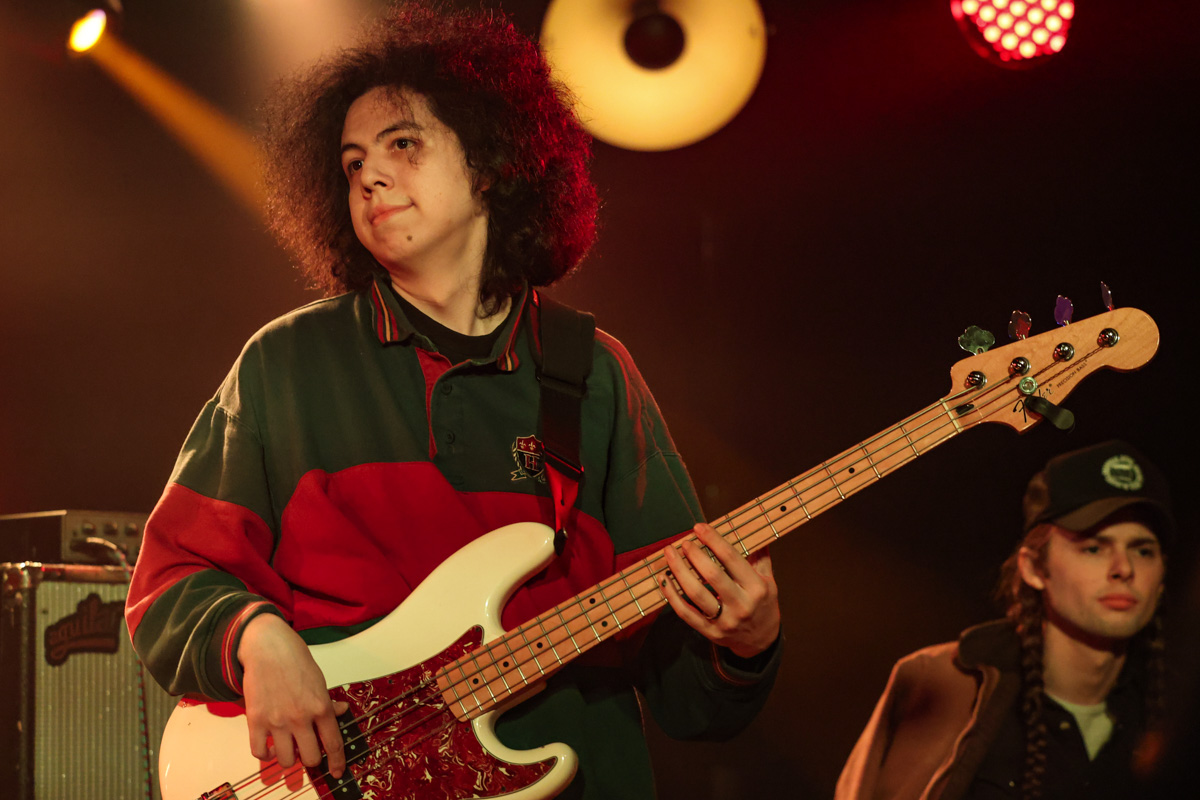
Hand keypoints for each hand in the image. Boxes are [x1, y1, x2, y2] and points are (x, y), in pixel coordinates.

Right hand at [238, 613, 349, 778]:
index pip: (333, 743)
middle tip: (308, 751)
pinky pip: (259, 752)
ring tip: (289, 746)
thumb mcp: (319, 679)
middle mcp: (300, 717)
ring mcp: (277, 721)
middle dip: (311, 759)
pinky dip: (265, 754)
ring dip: (289, 758)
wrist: (267, 647)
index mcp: (320, 706)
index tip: (336, 772)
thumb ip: (328, 700)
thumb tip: (342, 712)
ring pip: (286, 760)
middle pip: (309, 758)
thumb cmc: (295, 660)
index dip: (336, 762)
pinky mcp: (255, 720)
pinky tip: (270, 747)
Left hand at [661, 522, 780, 658]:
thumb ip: (760, 556)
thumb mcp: (769, 580)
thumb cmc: (763, 604)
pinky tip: (663, 579)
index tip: (699, 527)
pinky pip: (686, 613)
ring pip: (696, 594)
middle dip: (695, 555)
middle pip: (712, 575)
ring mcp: (724, 620)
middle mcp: (741, 605)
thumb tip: (753, 528)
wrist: (762, 641)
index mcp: (756, 588)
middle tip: (684, 542)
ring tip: (670, 554)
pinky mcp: (710, 632)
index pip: (732, 558)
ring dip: (679, 571)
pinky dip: (671, 596)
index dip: (713, 540)